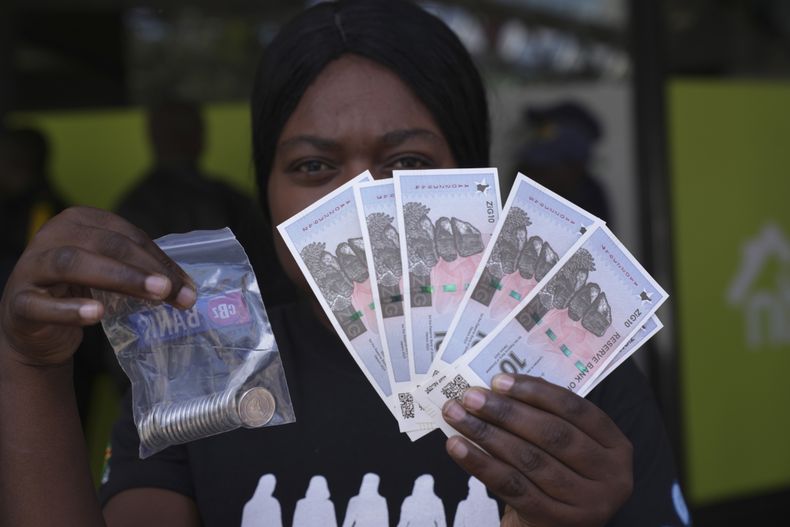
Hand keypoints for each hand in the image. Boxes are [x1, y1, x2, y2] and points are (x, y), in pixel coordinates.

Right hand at [0, 206, 195, 366]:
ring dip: (119, 278)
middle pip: (105, 245)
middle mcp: (52, 235)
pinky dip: (70, 308)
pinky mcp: (18, 302)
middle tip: (174, 290)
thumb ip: (141, 273)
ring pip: (72, 263)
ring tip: (154, 294)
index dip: (159, 259)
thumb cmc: (79, 293)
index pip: (126, 235)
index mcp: (79, 221)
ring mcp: (31, 267)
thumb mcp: (111, 275)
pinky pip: (41, 304)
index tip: (188, 287)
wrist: (33, 328)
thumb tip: (187, 288)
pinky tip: (97, 313)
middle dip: (146, 268)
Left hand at [442, 373, 632, 526]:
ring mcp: (587, 504)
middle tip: (470, 396)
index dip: (536, 392)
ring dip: (487, 434)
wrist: (554, 526)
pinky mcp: (556, 522)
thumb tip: (498, 386)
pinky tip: (457, 446)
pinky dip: (480, 463)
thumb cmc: (557, 472)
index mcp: (617, 446)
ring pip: (529, 460)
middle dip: (506, 412)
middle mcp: (611, 476)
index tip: (498, 380)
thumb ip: (545, 416)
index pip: (576, 409)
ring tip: (456, 416)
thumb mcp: (566, 445)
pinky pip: (512, 486)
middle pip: (552, 434)